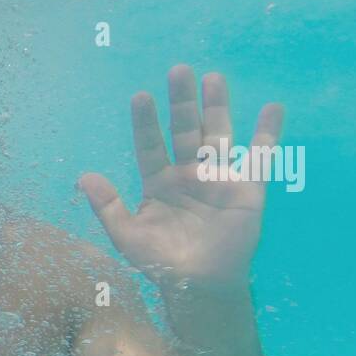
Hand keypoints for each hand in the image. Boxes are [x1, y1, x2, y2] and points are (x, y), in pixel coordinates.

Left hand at [79, 65, 283, 289]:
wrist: (198, 286)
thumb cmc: (160, 263)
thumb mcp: (126, 235)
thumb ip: (107, 206)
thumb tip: (83, 177)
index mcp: (159, 183)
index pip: (150, 145)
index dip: (145, 123)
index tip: (140, 96)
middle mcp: (188, 174)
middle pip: (185, 131)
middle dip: (182, 103)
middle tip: (179, 70)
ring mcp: (217, 179)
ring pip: (217, 135)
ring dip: (217, 108)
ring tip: (214, 78)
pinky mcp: (247, 189)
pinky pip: (260, 158)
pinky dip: (267, 134)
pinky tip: (272, 108)